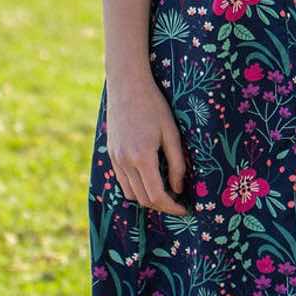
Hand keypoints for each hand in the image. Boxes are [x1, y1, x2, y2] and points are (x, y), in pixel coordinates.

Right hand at [105, 74, 191, 214]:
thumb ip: (177, 163)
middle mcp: (125, 162)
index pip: (157, 195)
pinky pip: (122, 181)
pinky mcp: (110, 154)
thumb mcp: (172, 133)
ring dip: (147, 198)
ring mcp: (115, 159)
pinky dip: (136, 187)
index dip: (172, 207)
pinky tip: (149, 179)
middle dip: (162, 206)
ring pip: (130, 193)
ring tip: (165, 192)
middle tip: (179, 203)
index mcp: (142, 157)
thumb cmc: (154, 106)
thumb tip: (179, 188)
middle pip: (143, 199)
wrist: (127, 86)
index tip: (185, 209)